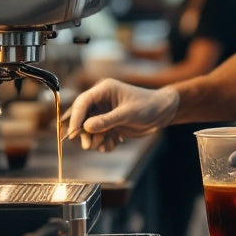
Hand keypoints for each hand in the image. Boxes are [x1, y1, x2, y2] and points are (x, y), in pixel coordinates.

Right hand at [63, 79, 178, 150]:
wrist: (162, 112)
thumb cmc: (148, 106)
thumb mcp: (128, 114)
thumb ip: (107, 120)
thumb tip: (86, 127)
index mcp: (104, 90)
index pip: (82, 102)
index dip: (75, 117)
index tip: (74, 132)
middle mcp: (101, 101)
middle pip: (82, 117)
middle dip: (85, 133)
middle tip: (89, 145)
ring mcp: (104, 113)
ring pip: (89, 130)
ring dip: (96, 140)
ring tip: (108, 144)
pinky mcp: (109, 124)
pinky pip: (98, 136)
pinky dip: (104, 143)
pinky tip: (116, 142)